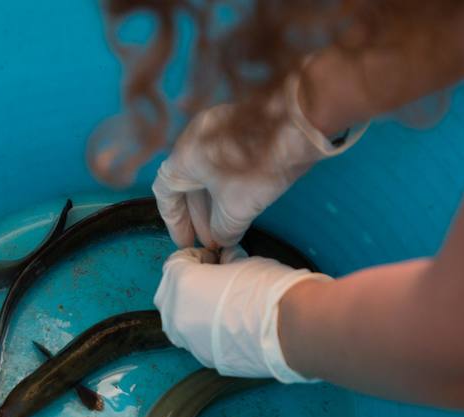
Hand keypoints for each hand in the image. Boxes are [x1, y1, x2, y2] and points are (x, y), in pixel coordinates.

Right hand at [153, 74, 364, 248]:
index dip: (175, 222)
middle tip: (209, 241)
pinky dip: (226, 187)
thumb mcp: (237, 209)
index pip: (165, 194)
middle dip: (198, 217)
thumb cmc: (260, 167)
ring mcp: (217, 130)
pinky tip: (239, 208)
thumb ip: (224, 230)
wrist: (299, 128)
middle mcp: (194, 139)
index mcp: (183, 156)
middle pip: (187, 186)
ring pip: (207, 175)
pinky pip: (223, 163)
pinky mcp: (240, 128)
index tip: (186, 242)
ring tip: (225, 230)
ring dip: (214, 205)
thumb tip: (223, 238)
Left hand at [154, 246, 330, 381]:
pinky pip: (195, 339)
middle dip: (185, 284)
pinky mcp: (204, 358)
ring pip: (177, 320)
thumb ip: (226, 260)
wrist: (289, 330)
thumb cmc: (268, 291)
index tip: (213, 258)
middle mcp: (176, 314)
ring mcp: (188, 340)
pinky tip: (228, 325)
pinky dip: (204, 330)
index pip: (175, 262)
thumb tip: (226, 260)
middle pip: (168, 293)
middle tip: (211, 279)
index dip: (196, 256)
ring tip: (219, 303)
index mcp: (181, 283)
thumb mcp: (245, 262)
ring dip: (191, 309)